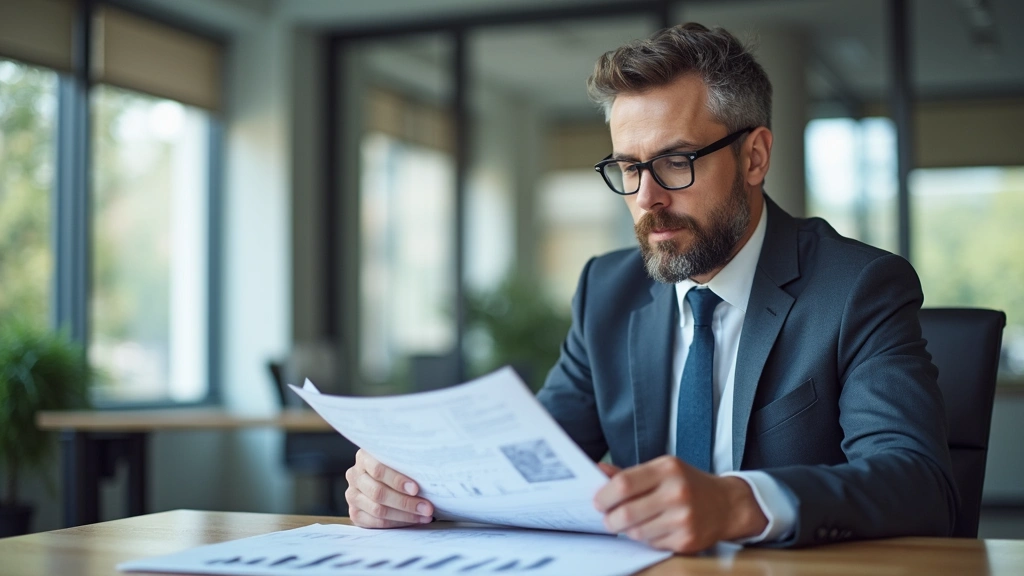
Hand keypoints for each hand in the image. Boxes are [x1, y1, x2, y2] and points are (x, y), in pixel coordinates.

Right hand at [345, 449, 434, 527]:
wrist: (382, 480)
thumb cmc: (398, 467)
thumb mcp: (399, 459)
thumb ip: (407, 462)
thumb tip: (431, 471)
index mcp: (364, 457)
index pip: (378, 470)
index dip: (397, 480)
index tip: (416, 489)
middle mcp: (354, 476)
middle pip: (379, 493)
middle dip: (406, 502)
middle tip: (427, 508)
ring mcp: (352, 496)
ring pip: (378, 510)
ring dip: (404, 515)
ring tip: (425, 516)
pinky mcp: (355, 513)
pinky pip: (376, 523)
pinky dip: (397, 523)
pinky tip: (413, 521)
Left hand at [593, 456, 766, 553]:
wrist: (727, 504)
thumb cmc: (688, 484)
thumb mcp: (662, 469)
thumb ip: (630, 473)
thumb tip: (597, 471)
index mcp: (667, 469)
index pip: (623, 484)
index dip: (604, 496)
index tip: (598, 501)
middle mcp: (676, 492)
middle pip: (626, 512)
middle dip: (610, 519)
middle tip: (608, 518)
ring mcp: (683, 518)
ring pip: (637, 532)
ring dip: (627, 530)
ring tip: (632, 523)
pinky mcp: (686, 540)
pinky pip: (652, 544)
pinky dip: (646, 539)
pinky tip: (653, 529)